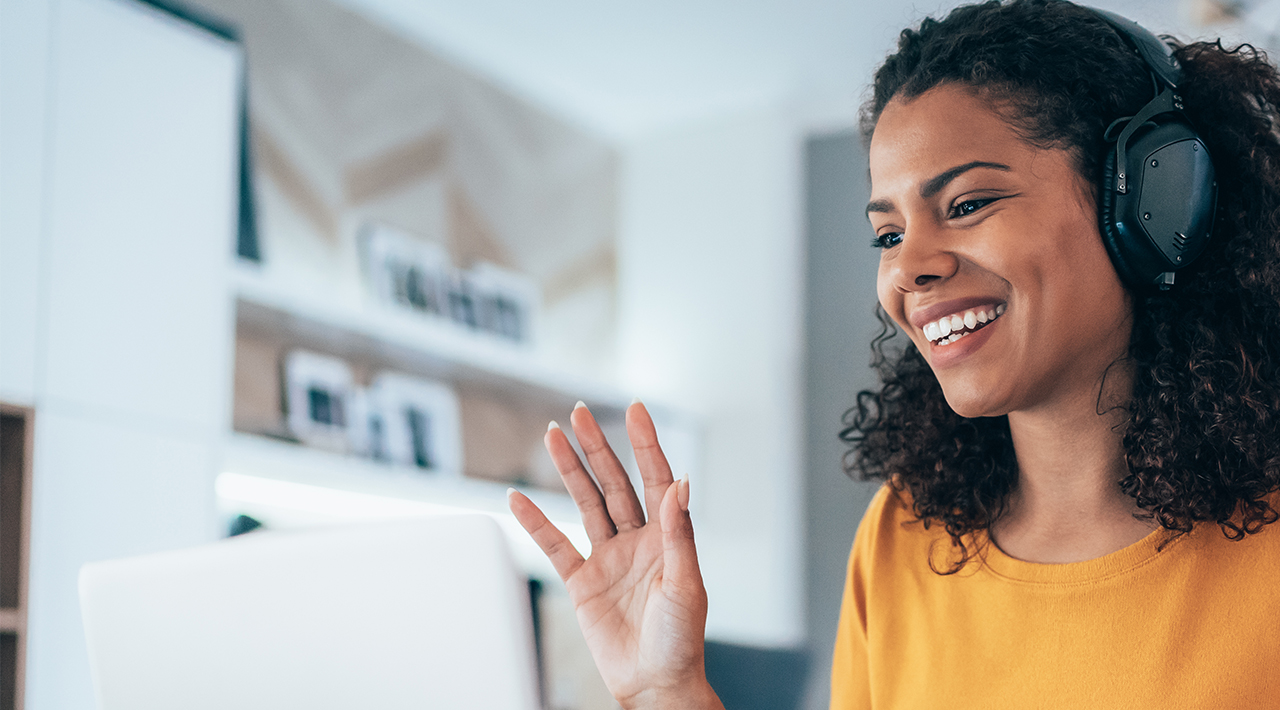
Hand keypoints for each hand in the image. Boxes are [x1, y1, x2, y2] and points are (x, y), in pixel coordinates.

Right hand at [508, 401, 722, 709]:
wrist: (654, 684)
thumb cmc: (680, 641)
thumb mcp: (685, 585)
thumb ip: (679, 534)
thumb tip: (681, 484)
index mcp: (667, 538)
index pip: (656, 479)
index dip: (646, 444)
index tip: (636, 410)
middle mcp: (637, 541)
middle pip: (614, 483)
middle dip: (596, 448)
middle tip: (579, 413)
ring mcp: (608, 559)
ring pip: (585, 504)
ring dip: (569, 471)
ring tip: (552, 436)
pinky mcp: (583, 582)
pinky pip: (555, 546)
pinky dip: (536, 522)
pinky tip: (519, 498)